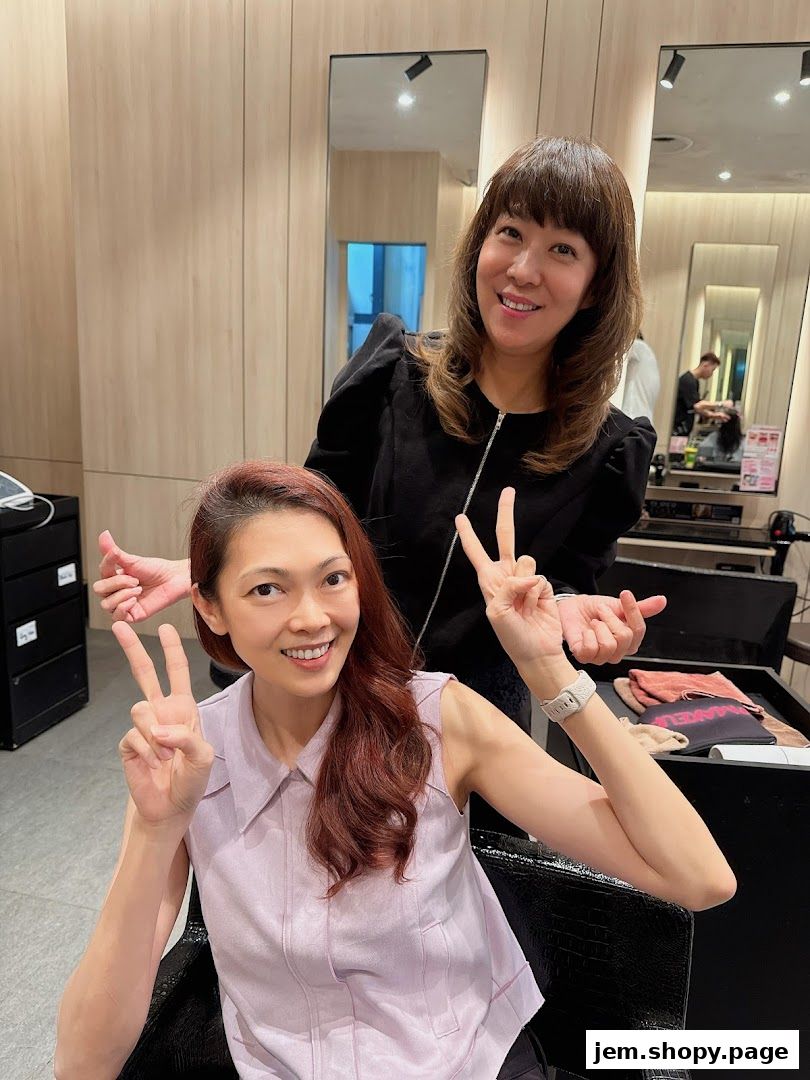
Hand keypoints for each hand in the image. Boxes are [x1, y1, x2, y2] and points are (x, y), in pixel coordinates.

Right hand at [94, 531, 190, 622]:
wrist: (174, 579)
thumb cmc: (156, 570)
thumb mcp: (132, 559)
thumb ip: (114, 551)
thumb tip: (103, 535)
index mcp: (114, 578)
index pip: (101, 573)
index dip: (108, 564)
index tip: (118, 556)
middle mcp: (117, 592)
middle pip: (99, 590)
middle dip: (117, 583)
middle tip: (134, 580)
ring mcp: (123, 604)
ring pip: (106, 605)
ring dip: (122, 595)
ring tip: (138, 589)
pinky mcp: (132, 615)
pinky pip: (117, 617)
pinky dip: (123, 607)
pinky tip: (135, 600)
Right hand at [113, 622, 213, 826]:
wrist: (171, 806)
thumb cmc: (192, 779)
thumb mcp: (202, 757)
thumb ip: (186, 738)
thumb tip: (159, 729)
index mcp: (183, 708)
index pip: (177, 672)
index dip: (172, 649)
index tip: (164, 627)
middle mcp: (162, 712)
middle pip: (145, 673)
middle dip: (133, 650)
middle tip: (120, 626)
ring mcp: (144, 727)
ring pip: (139, 708)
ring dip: (156, 735)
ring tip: (167, 757)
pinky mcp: (129, 743)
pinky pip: (134, 736)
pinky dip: (148, 751)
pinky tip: (155, 764)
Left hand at [456, 488, 563, 665]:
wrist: (537, 652)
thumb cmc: (512, 637)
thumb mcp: (498, 613)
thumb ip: (508, 588)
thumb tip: (528, 575)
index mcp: (489, 581)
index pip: (477, 553)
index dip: (468, 535)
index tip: (460, 518)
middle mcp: (506, 576)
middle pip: (505, 539)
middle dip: (506, 514)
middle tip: (508, 491)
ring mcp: (526, 580)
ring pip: (527, 561)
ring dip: (526, 583)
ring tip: (525, 605)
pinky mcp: (543, 586)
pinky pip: (541, 579)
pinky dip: (539, 594)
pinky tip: (537, 608)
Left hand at [556, 591, 666, 664]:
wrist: (573, 607)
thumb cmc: (595, 609)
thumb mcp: (619, 605)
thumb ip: (641, 607)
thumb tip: (662, 600)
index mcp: (630, 640)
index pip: (639, 630)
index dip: (632, 611)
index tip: (624, 594)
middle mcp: (618, 652)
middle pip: (624, 637)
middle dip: (611, 618)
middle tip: (601, 610)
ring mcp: (601, 657)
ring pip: (609, 645)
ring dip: (599, 626)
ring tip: (593, 621)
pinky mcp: (584, 657)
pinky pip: (591, 650)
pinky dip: (587, 635)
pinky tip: (585, 631)